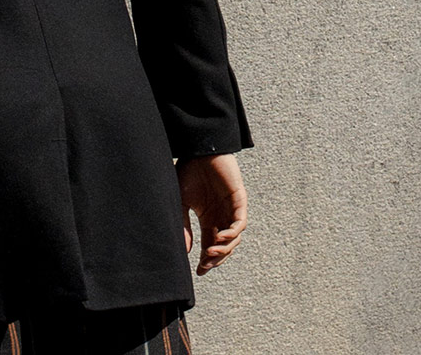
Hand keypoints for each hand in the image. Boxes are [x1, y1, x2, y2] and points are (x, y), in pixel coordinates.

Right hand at [175, 153, 246, 274]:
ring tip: (210, 253)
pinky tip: (220, 238)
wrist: (198, 149)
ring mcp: (231, 209)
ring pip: (234, 238)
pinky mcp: (239, 200)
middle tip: (205, 266)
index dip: (207, 260)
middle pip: (224, 246)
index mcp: (208, 218)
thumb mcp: (181, 202)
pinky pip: (240, 223)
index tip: (199, 271)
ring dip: (224, 249)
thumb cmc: (188, 171)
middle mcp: (221, 216)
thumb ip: (184, 225)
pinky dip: (232, 233)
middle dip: (216, 259)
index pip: (210, 245)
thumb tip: (185, 251)